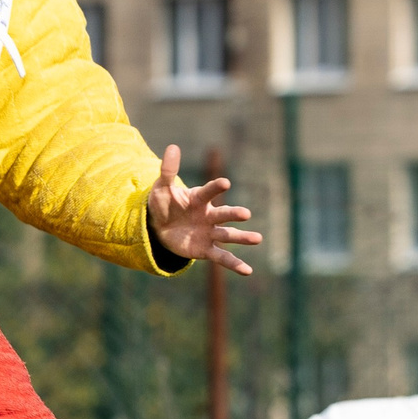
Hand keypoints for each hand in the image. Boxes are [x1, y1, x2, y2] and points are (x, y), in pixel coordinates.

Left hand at [145, 144, 259, 273]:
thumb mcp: (162, 188)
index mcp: (199, 199)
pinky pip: (222, 257)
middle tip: (246, 214)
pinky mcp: (206, 250)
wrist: (160, 227)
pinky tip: (247, 271)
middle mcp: (209, 215)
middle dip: (233, 213)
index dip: (216, 187)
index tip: (225, 183)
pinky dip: (235, 264)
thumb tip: (172, 147)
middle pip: (223, 214)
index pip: (209, 191)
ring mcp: (210, 233)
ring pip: (228, 235)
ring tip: (257, 239)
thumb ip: (169, 171)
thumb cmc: (164, 204)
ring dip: (242, 237)